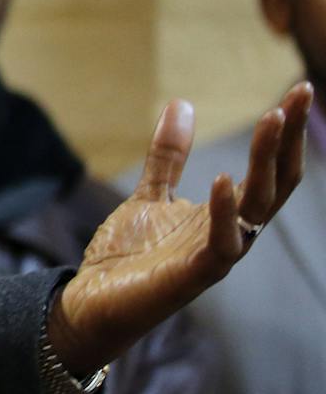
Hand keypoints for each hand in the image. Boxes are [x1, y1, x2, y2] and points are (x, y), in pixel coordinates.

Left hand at [49, 83, 310, 374]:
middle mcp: (231, 232)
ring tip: (272, 119)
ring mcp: (215, 255)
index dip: (283, 133)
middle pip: (275, 182)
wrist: (92, 302)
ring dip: (266, 161)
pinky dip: (223, 212)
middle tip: (300, 92)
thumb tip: (182, 104)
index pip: (268, 169)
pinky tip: (223, 179)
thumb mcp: (150, 194)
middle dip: (288, 138)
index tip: (297, 90)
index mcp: (225, 214)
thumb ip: (169, 156)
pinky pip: (222, 244)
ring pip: (257, 206)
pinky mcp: (193, 276)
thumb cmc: (128, 255)